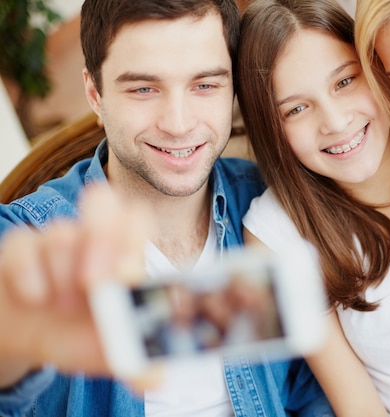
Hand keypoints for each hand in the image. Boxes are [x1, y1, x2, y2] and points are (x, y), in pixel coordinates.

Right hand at [0, 185, 151, 387]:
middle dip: (101, 238)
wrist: (30, 339)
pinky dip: (30, 274)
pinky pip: (23, 244)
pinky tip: (36, 298)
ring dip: (63, 275)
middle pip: (101, 199)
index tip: (124, 275)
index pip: (136, 218)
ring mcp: (54, 240)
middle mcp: (90, 238)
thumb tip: (158, 376)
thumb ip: (136, 361)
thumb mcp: (108, 350)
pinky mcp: (19, 250)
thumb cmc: (79, 333)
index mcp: (121, 254)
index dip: (133, 237)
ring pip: (62, 232)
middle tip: (94, 283)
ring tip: (63, 307)